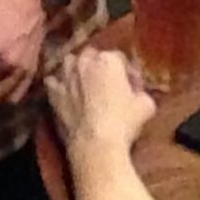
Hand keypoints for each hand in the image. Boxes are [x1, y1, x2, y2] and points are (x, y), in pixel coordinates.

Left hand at [46, 46, 155, 161]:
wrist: (96, 143)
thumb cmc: (124, 122)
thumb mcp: (146, 105)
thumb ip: (141, 93)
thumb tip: (138, 94)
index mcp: (108, 61)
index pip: (120, 58)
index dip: (127, 71)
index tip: (132, 85)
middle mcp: (84, 62)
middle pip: (92, 55)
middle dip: (100, 65)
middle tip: (108, 82)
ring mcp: (66, 76)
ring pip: (70, 62)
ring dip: (77, 69)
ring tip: (84, 82)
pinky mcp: (53, 93)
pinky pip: (53, 81)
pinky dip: (58, 84)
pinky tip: (64, 92)